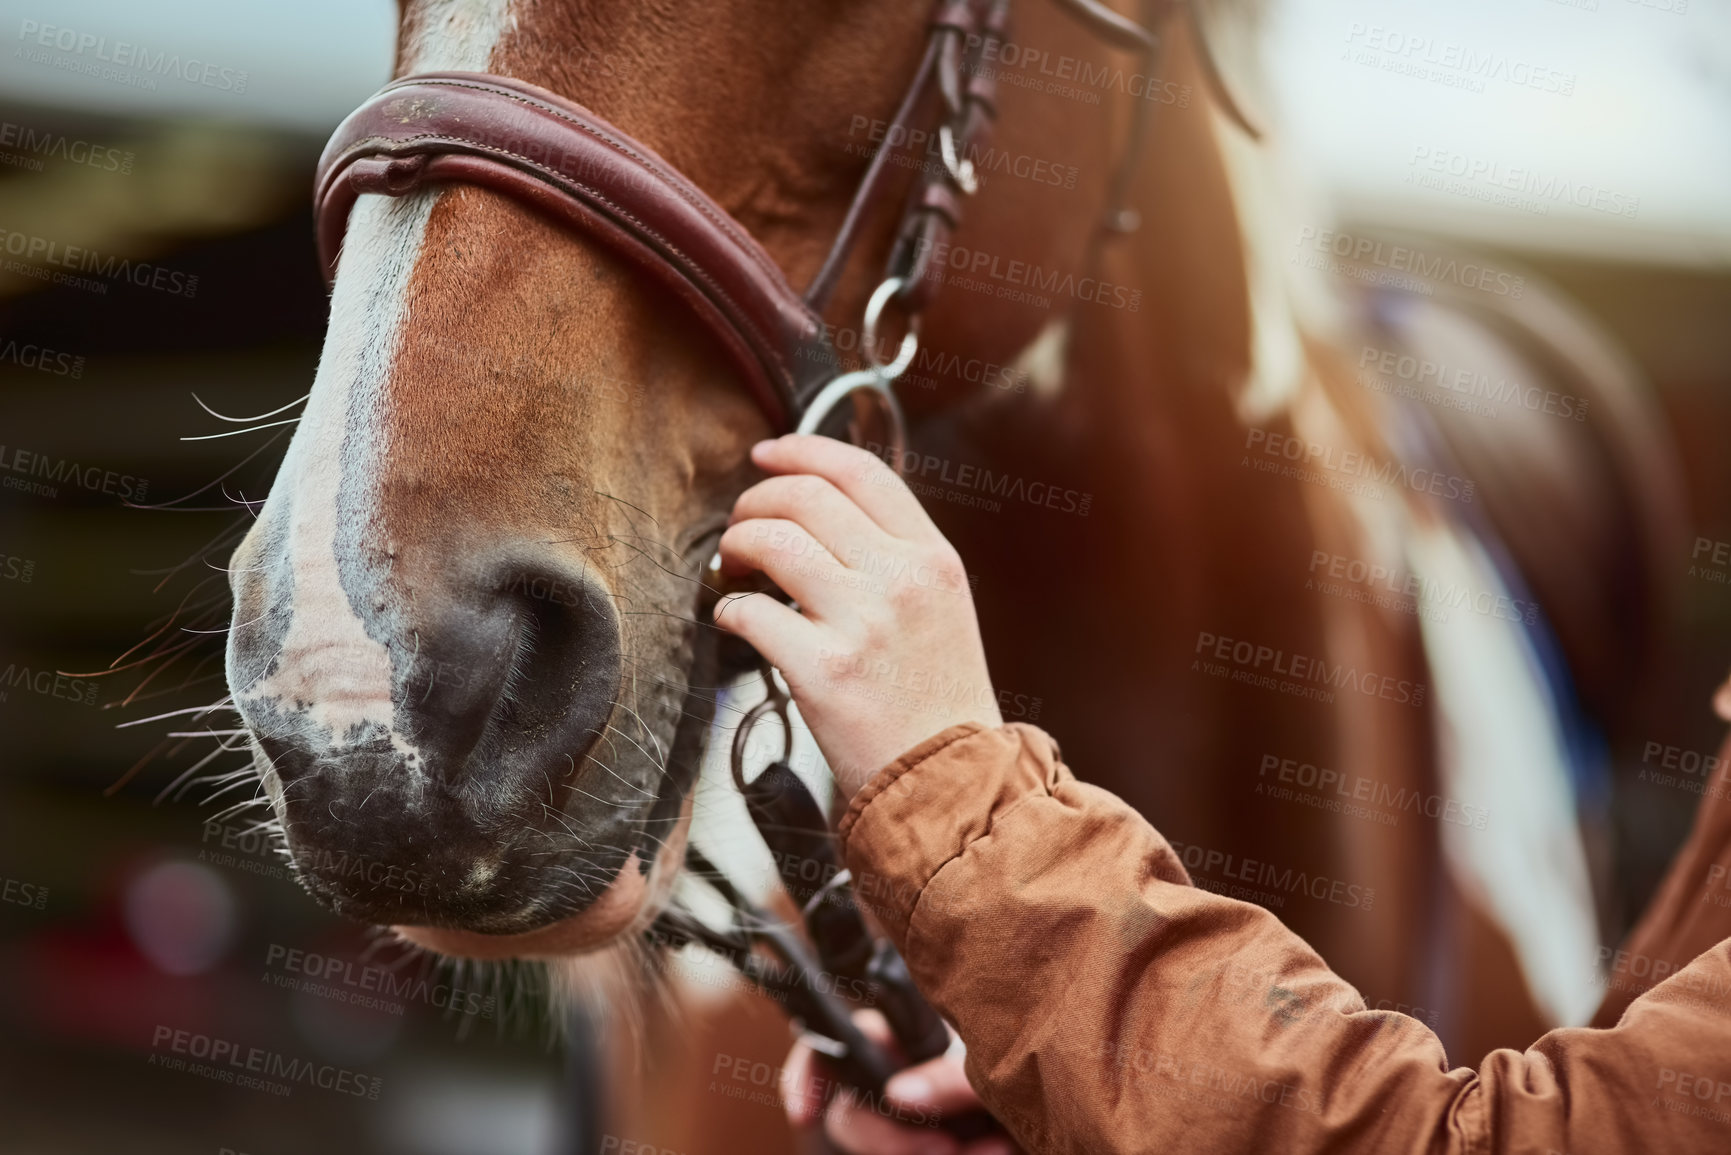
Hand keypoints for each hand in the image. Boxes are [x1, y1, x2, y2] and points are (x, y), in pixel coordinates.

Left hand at [714, 435, 1001, 797]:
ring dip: (736, 546)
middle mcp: (902, 579)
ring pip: (771, 541)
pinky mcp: (825, 670)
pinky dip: (731, 610)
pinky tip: (738, 623)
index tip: (767, 455)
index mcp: (933, 559)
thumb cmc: (937, 703)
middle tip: (740, 526)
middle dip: (755, 501)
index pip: (861, 471)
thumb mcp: (941, 610)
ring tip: (734, 569)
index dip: (803, 450)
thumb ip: (894, 557)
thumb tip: (820, 511)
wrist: (954, 784)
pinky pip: (750, 613)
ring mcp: (864, 623)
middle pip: (805, 496)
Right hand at [782, 1010, 1016, 1154]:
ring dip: (921, 1154)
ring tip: (990, 1152)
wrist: (1068, 1105)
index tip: (804, 1112)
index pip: (834, 1046)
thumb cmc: (1030, 1063)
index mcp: (906, 1040)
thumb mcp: (996, 1061)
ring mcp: (913, 1124)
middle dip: (883, 1137)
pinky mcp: (933, 1148)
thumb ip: (950, 1074)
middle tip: (943, 1148)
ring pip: (881, 1144)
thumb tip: (898, 1096)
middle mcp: (900, 1082)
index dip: (809, 1075)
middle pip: (851, 1111)